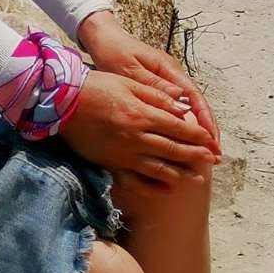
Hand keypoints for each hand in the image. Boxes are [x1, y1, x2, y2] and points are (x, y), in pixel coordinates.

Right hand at [65, 68, 218, 186]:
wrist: (62, 102)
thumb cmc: (95, 87)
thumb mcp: (127, 83)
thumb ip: (156, 95)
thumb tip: (182, 107)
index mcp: (142, 114)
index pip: (178, 127)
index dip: (197, 135)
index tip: (210, 140)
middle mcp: (136, 137)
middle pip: (173, 149)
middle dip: (195, 156)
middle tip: (211, 161)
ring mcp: (124, 153)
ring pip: (159, 168)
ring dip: (181, 174)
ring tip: (196, 179)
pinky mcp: (111, 163)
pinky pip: (136, 180)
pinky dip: (153, 187)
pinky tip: (166, 189)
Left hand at [78, 12, 219, 151]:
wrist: (104, 38)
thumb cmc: (114, 51)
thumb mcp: (130, 67)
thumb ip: (153, 83)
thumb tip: (180, 99)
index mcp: (168, 69)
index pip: (194, 96)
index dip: (205, 119)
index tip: (210, 139)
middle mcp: (173, 75)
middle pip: (198, 104)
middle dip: (208, 129)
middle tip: (215, 154)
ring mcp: (168, 80)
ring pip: (190, 107)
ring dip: (199, 129)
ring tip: (205, 153)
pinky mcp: (160, 86)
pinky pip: (178, 108)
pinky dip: (184, 125)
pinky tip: (185, 141)